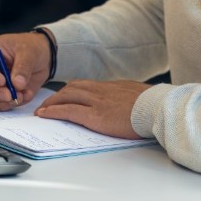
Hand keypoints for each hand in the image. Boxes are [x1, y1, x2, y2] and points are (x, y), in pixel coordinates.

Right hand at [0, 30, 50, 109]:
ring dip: (2, 102)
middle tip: (8, 95)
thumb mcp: (30, 51)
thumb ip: (23, 67)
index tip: (1, 80)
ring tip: (21, 95)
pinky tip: (24, 96)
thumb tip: (17, 84)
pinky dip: (11, 105)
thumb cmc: (30, 47)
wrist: (40, 58)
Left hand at [35, 80, 150, 138]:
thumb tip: (128, 106)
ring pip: (67, 96)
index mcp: (114, 87)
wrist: (159, 108)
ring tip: (42, 110)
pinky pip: (68, 111)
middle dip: (58, 95)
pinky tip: (45, 115)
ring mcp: (97, 102)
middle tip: (47, 103)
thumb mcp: (140, 99)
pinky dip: (54, 111)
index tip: (66, 95)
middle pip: (73, 87)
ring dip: (52, 102)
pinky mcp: (95, 115)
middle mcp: (103, 90)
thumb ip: (129, 100)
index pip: (88, 85)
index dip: (74, 90)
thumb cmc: (155, 107)